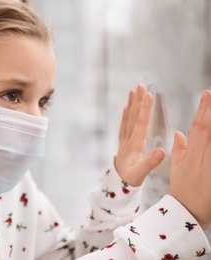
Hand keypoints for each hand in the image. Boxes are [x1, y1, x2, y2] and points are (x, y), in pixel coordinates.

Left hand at [115, 85, 165, 186]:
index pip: (140, 123)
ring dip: (132, 104)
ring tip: (134, 90)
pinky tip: (127, 107)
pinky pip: (124, 125)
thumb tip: (162, 151)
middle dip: (138, 101)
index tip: (148, 95)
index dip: (145, 109)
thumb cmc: (129, 179)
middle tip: (141, 85)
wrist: (117, 184)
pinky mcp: (124, 142)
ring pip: (128, 118)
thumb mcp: (141, 173)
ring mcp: (125, 140)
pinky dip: (126, 114)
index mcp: (134, 145)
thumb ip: (151, 162)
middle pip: (134, 117)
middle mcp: (128, 139)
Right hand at [170, 90, 210, 229]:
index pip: (197, 127)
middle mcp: (200, 156)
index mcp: (190, 153)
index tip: (207, 94)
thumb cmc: (182, 190)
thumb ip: (179, 149)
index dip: (202, 110)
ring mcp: (209, 165)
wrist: (186, 211)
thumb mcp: (177, 169)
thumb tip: (179, 132)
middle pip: (208, 129)